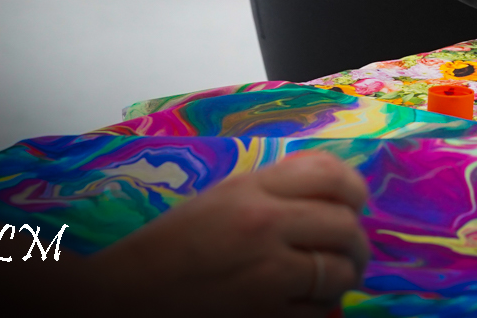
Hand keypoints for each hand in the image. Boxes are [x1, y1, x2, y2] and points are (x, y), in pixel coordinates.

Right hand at [83, 150, 369, 313]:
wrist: (119, 299)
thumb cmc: (168, 248)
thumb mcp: (220, 200)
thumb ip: (274, 190)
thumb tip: (335, 194)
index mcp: (252, 189)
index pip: (331, 173)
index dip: (355, 189)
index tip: (355, 204)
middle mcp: (265, 225)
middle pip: (345, 226)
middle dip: (356, 244)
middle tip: (350, 255)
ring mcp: (267, 276)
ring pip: (339, 273)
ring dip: (341, 280)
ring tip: (330, 283)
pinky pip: (320, 313)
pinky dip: (320, 311)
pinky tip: (302, 308)